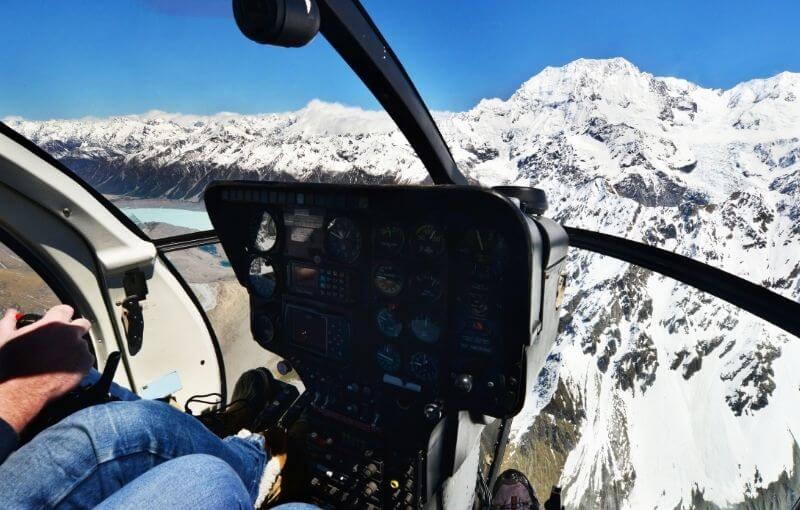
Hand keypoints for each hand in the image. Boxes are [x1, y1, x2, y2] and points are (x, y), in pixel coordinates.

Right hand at [0, 305, 93, 432]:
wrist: (19, 391)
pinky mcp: (85, 364)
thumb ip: (10, 321)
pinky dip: (79, 363)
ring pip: (83, 344)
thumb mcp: (4, 337)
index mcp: (52, 323)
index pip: (66, 309)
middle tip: (63, 340)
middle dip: (74, 330)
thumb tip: (11, 313)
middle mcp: (69, 333)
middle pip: (82, 324)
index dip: (61, 315)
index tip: (58, 321)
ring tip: (59, 360)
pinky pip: (87, 359)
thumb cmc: (10, 364)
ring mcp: (79, 349)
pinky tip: (65, 369)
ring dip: (75, 349)